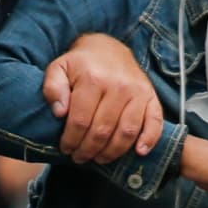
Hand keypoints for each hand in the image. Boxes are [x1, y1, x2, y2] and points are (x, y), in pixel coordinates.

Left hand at [42, 34, 163, 164]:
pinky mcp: (151, 96)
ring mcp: (137, 92)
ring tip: (99, 159)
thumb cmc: (82, 64)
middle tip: (80, 157)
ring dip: (112, 152)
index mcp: (93, 79)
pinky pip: (155, 122)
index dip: (71, 140)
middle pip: (102, 130)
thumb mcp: (58, 68)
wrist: (109, 48)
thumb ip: (53, 88)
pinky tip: (139, 152)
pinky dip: (149, 140)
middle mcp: (118, 86)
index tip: (66, 148)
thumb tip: (60, 113)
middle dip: (88, 150)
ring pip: (126, 132)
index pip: (80, 121)